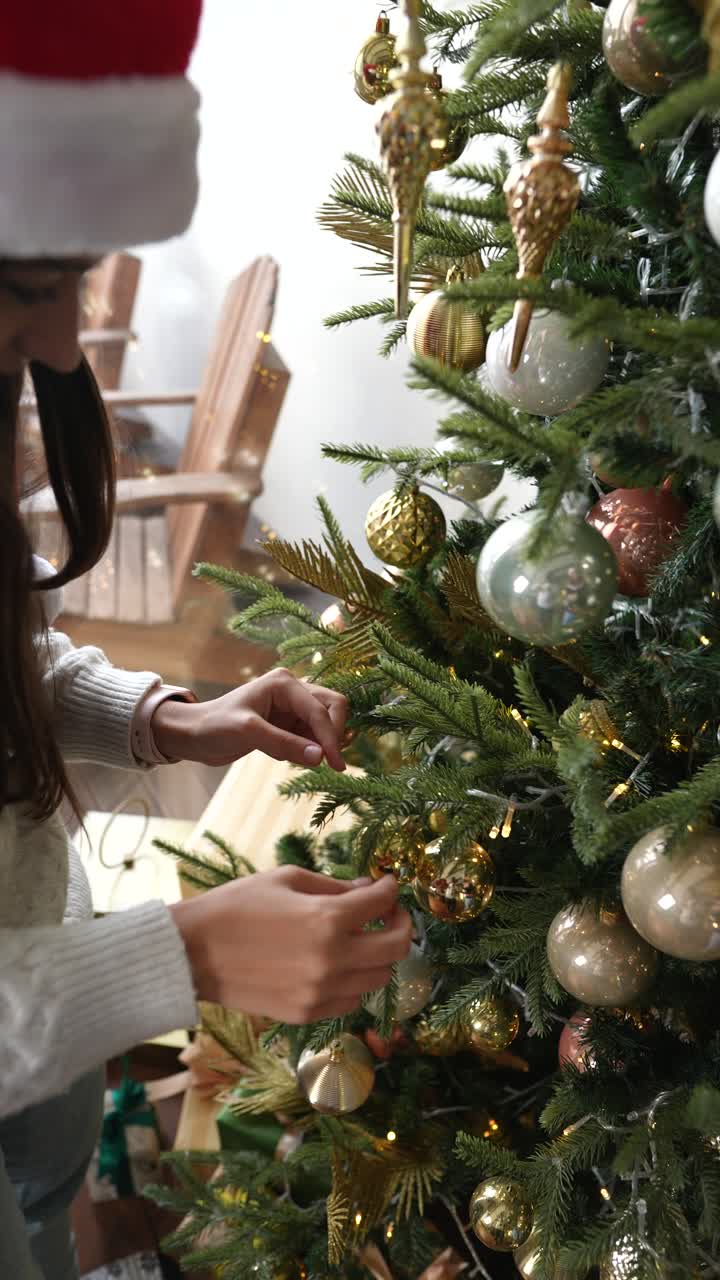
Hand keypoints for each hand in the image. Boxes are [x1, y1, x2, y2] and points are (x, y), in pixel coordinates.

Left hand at [151, 669, 348, 769]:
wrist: (192, 735)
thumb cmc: (214, 726)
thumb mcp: (249, 734)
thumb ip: (285, 744)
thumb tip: (321, 757)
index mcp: (284, 683)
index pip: (321, 710)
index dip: (331, 738)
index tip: (337, 766)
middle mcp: (292, 689)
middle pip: (333, 707)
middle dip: (333, 734)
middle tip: (332, 763)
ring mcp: (291, 706)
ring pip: (324, 723)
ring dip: (320, 743)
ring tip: (297, 758)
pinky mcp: (288, 723)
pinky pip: (311, 735)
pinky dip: (307, 749)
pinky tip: (284, 756)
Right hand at [169, 869, 411, 1022]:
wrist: (193, 952)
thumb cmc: (236, 905)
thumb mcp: (287, 880)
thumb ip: (334, 886)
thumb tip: (368, 890)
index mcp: (326, 919)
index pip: (383, 903)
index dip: (391, 889)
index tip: (388, 884)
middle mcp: (332, 960)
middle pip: (396, 947)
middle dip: (401, 924)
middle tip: (390, 913)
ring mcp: (321, 992)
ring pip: (379, 978)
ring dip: (379, 955)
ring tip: (363, 939)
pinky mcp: (308, 1013)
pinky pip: (352, 1000)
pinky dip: (355, 981)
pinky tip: (340, 964)